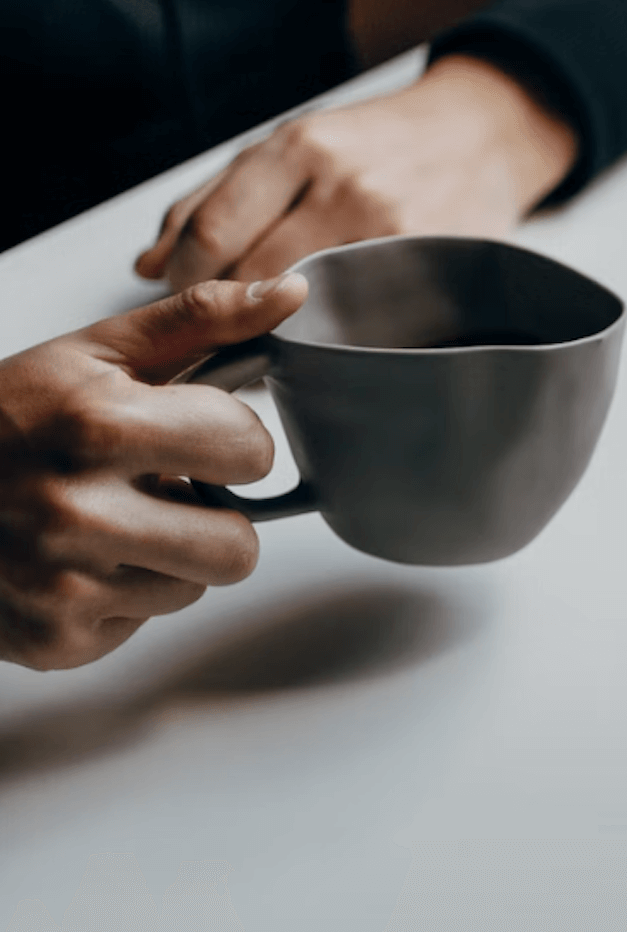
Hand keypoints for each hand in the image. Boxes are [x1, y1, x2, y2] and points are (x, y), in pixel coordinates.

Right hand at [0, 275, 305, 668]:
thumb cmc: (6, 419)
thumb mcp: (94, 355)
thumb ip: (200, 321)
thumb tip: (292, 291)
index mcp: (97, 425)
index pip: (251, 450)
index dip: (228, 441)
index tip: (185, 434)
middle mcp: (76, 510)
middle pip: (239, 545)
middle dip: (210, 515)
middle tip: (154, 489)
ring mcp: (62, 584)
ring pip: (196, 587)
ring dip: (167, 557)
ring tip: (106, 521)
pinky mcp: (54, 640)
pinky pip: (142, 623)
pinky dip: (119, 595)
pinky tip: (73, 561)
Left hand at [135, 55, 577, 290]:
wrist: (482, 135)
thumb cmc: (379, 143)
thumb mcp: (293, 144)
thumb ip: (214, 198)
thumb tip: (146, 266)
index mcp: (300, 147)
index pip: (213, 234)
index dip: (185, 279)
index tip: (185, 296)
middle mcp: (345, 186)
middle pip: (254, 276)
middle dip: (226, 310)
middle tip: (223, 323)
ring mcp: (393, 229)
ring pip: (306, 305)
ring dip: (278, 327)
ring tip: (273, 329)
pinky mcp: (431, 264)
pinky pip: (363, 316)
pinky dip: (334, 331)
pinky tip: (329, 328)